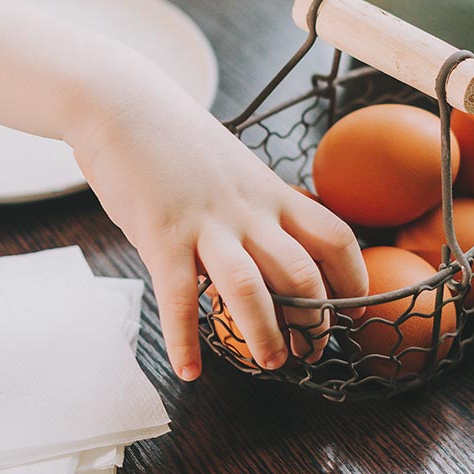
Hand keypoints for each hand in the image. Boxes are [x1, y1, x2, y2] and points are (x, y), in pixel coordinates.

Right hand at [69, 84, 367, 380]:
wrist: (119, 103)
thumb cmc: (173, 139)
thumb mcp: (232, 168)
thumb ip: (253, 206)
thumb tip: (267, 245)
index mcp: (270, 193)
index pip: (335, 237)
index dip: (353, 278)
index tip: (353, 310)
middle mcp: (248, 212)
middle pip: (302, 272)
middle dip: (314, 320)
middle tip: (310, 352)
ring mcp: (206, 224)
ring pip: (252, 289)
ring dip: (266, 334)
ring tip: (271, 364)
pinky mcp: (161, 236)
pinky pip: (179, 298)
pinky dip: (185, 341)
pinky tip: (189, 371)